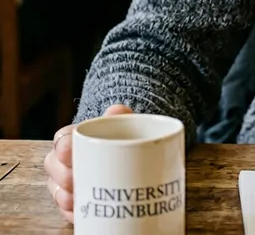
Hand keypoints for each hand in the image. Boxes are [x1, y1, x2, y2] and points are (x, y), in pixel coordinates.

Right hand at [44, 104, 132, 222]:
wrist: (130, 157)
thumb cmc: (122, 137)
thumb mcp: (124, 123)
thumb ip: (120, 115)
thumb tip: (114, 111)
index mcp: (73, 137)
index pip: (60, 140)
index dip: (63, 147)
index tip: (69, 151)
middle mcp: (63, 161)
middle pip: (53, 167)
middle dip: (64, 174)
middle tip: (77, 177)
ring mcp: (65, 183)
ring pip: (57, 191)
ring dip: (67, 196)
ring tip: (83, 196)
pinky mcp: (72, 204)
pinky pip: (66, 212)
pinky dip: (74, 213)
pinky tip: (84, 212)